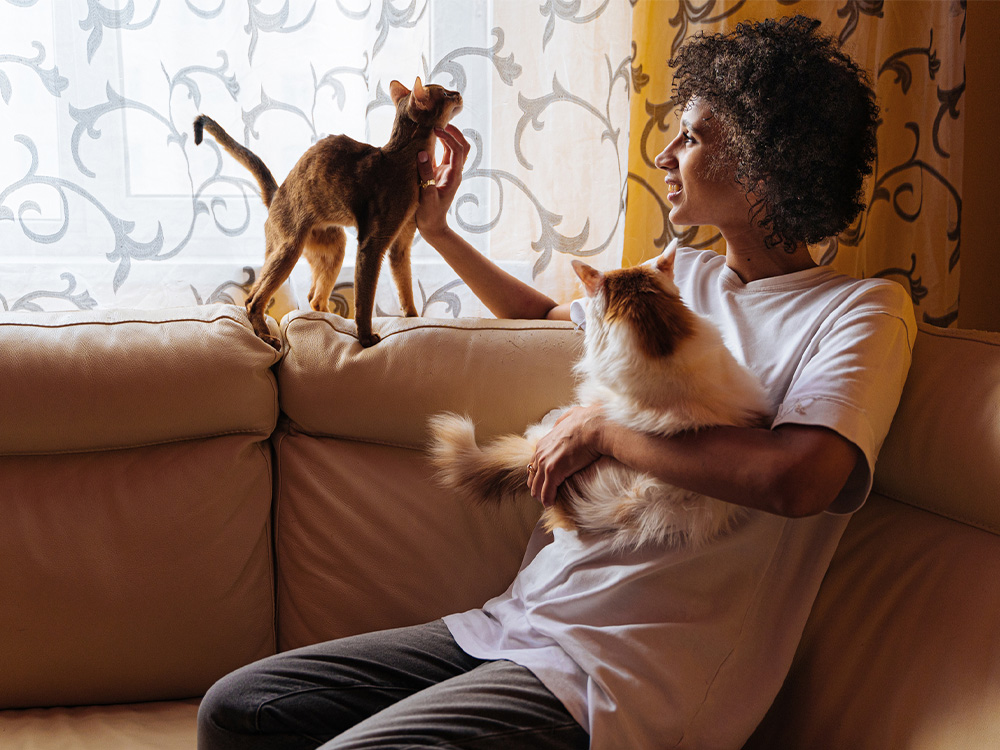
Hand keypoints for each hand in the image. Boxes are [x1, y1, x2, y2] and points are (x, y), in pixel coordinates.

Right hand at [416, 125, 470, 240]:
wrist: (433, 227)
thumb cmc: (430, 215)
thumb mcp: (426, 196)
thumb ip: (425, 175)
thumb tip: (422, 153)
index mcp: (454, 176)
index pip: (458, 150)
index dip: (449, 137)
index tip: (435, 129)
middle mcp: (454, 172)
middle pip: (462, 146)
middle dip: (454, 132)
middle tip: (439, 122)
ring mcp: (448, 172)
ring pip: (453, 148)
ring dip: (447, 136)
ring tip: (433, 126)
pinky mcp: (439, 173)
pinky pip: (443, 154)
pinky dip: (438, 144)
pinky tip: (427, 138)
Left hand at [528, 405, 606, 507]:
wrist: (596, 426)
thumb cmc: (588, 421)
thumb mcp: (570, 416)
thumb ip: (563, 421)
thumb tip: (562, 422)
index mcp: (544, 442)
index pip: (535, 463)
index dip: (539, 473)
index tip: (543, 480)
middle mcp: (541, 453)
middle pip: (533, 475)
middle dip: (537, 485)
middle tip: (543, 494)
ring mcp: (546, 462)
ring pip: (537, 485)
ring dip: (540, 495)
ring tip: (545, 502)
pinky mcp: (553, 472)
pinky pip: (546, 492)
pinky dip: (547, 500)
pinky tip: (550, 504)